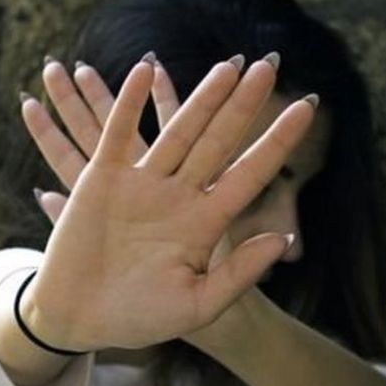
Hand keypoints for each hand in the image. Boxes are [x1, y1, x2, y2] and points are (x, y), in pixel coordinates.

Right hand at [21, 53, 315, 350]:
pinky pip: (118, 133)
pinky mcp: (102, 178)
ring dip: (202, 98)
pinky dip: (130, 102)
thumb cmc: (139, 318)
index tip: (307, 109)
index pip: (250, 174)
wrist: (78, 320)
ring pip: (178, 130)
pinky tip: (144, 68)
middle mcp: (179, 195)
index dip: (278, 142)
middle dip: (243, 105)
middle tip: (268, 66)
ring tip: (227, 65)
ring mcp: (142, 183)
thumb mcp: (197, 305)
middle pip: (219, 141)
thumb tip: (283, 239)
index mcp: (205, 223)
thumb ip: (239, 274)